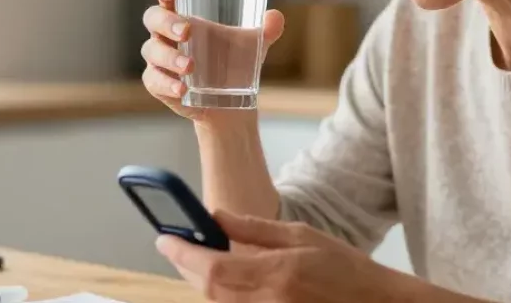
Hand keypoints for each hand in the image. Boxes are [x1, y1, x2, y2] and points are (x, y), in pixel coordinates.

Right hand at [141, 0, 284, 122]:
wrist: (230, 104)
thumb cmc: (234, 63)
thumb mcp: (253, 45)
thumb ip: (266, 30)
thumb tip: (275, 17)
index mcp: (183, 15)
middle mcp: (165, 34)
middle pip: (153, 18)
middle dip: (167, 22)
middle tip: (188, 32)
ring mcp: (159, 59)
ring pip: (152, 51)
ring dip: (170, 57)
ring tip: (191, 67)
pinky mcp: (157, 84)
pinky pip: (154, 80)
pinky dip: (167, 84)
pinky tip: (183, 89)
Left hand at [156, 210, 425, 302]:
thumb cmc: (346, 269)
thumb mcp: (302, 236)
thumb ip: (255, 229)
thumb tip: (216, 216)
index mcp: (277, 274)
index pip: (213, 266)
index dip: (182, 253)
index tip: (164, 238)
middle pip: (209, 289)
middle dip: (188, 266)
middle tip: (177, 244)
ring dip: (204, 281)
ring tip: (200, 259)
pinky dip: (223, 296)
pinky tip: (226, 281)